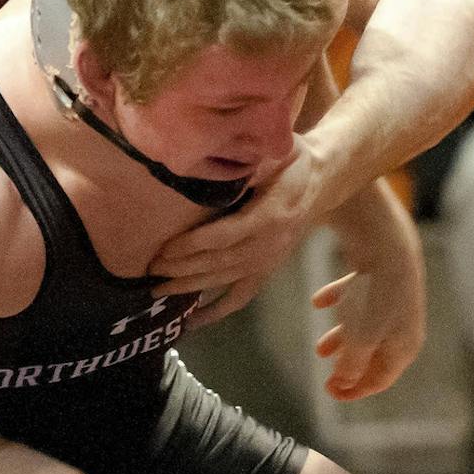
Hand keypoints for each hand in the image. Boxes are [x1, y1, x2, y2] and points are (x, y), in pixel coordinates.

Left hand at [149, 139, 320, 309]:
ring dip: (190, 288)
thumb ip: (251, 162)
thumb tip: (213, 162)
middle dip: (183, 269)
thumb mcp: (278, 151)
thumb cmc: (294, 161)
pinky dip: (216, 312)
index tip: (165, 250)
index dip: (194, 246)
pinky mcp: (266, 271)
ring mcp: (268, 262)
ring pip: (225, 281)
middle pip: (220, 263)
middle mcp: (269, 245)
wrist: (322, 181)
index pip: (225, 236)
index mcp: (269, 216)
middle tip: (151, 270)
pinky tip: (191, 322)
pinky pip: (240, 297)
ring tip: (158, 290)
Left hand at [313, 182, 426, 398]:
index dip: (355, 391)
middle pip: (374, 356)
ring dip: (342, 340)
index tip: (329, 392)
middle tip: (326, 376)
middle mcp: (401, 326)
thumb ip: (351, 365)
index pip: (381, 379)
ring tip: (320, 348)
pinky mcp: (377, 278)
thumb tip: (344, 384)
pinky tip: (318, 301)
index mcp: (404, 346)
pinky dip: (337, 300)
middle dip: (349, 367)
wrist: (386, 245)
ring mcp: (391, 301)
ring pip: (364, 329)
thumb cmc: (376, 297)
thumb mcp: (361, 339)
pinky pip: (356, 295)